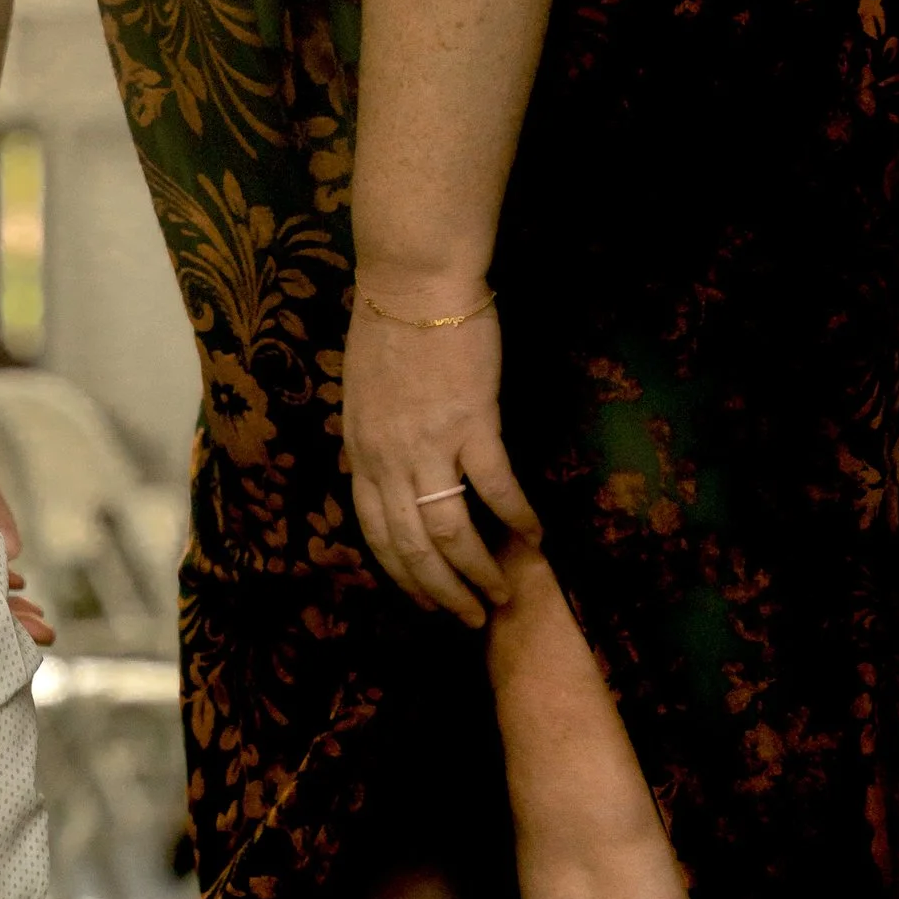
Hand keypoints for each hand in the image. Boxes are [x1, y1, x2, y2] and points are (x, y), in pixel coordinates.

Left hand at [340, 294, 539, 628]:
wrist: (413, 279)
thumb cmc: (391, 324)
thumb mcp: (365, 393)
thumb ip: (378, 438)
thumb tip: (394, 470)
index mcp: (360, 452)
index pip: (375, 534)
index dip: (401, 575)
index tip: (424, 601)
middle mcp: (387, 459)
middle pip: (410, 547)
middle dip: (440, 591)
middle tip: (468, 618)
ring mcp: (428, 444)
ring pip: (449, 531)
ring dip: (477, 571)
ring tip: (501, 595)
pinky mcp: (472, 423)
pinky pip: (495, 487)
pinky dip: (517, 517)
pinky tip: (538, 537)